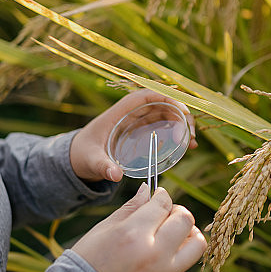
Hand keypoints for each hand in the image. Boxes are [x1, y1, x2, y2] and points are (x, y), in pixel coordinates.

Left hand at [69, 89, 196, 181]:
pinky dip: (178, 133)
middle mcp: (132, 112)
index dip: (167, 99)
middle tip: (191, 135)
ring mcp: (139, 121)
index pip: (146, 96)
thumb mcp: (92, 160)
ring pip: (167, 115)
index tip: (182, 111)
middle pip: (162, 104)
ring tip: (192, 143)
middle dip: (180, 115)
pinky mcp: (142, 131)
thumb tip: (115, 175)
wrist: (77, 157)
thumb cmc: (83, 154)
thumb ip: (103, 166)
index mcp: (120, 111)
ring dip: (182, 125)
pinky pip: (164, 127)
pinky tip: (188, 146)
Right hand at [72, 184, 207, 271]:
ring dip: (188, 233)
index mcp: (134, 234)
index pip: (163, 204)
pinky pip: (184, 263)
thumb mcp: (104, 229)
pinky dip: (179, 252)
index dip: (162, 195)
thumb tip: (147, 191)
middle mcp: (154, 253)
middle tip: (165, 213)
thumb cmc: (88, 262)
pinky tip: (163, 250)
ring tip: (173, 232)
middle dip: (177, 211)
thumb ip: (131, 208)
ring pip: (196, 244)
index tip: (158, 196)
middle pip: (185, 220)